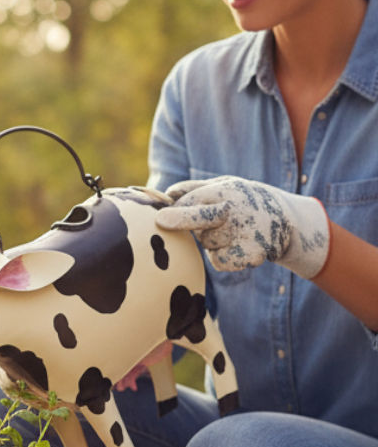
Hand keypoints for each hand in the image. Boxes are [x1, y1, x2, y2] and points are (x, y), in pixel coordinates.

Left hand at [154, 176, 329, 278]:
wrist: (288, 220)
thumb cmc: (244, 200)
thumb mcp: (224, 185)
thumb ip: (193, 189)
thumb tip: (164, 195)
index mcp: (226, 191)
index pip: (192, 200)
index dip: (174, 211)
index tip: (158, 218)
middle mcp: (235, 211)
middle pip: (199, 219)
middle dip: (180, 220)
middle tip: (161, 221)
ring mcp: (244, 233)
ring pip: (207, 243)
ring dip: (211, 241)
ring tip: (230, 231)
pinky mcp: (250, 255)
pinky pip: (219, 261)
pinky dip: (222, 257)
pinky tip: (237, 246)